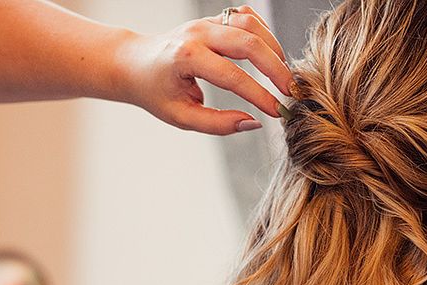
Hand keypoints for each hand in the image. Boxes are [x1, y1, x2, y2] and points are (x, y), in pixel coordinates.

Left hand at [116, 5, 292, 135]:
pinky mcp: (212, 19)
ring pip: (250, 24)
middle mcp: (198, 33)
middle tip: (290, 92)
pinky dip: (263, 34)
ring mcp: (206, 21)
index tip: (276, 112)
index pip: (232, 77)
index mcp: (186, 58)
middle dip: (275, 68)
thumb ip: (216, 123)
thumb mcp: (180, 116)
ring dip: (273, 48)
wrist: (135, 64)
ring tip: (283, 75)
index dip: (259, 96)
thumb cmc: (155, 93)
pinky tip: (270, 55)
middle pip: (248, 43)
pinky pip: (245, 17)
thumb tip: (252, 123)